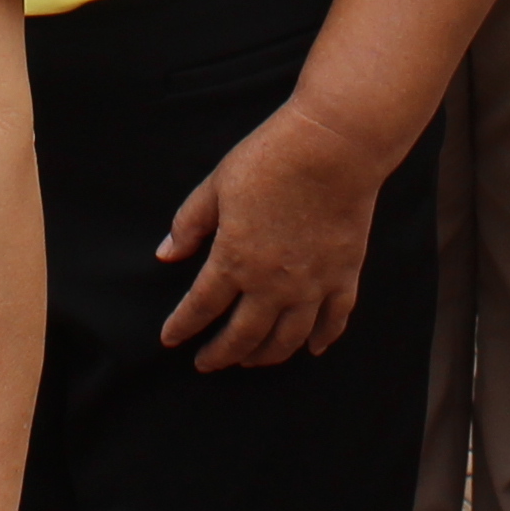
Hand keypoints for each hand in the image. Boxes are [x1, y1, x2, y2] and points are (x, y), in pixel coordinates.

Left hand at [156, 100, 390, 370]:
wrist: (332, 147)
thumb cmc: (270, 159)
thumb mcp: (217, 186)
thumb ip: (189, 224)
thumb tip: (166, 255)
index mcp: (233, 261)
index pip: (201, 307)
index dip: (182, 326)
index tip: (171, 339)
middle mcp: (271, 284)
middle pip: (242, 336)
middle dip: (220, 354)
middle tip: (206, 363)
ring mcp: (311, 285)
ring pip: (286, 339)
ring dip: (265, 357)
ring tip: (250, 362)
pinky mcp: (344, 275)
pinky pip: (334, 320)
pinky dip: (322, 339)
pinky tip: (312, 348)